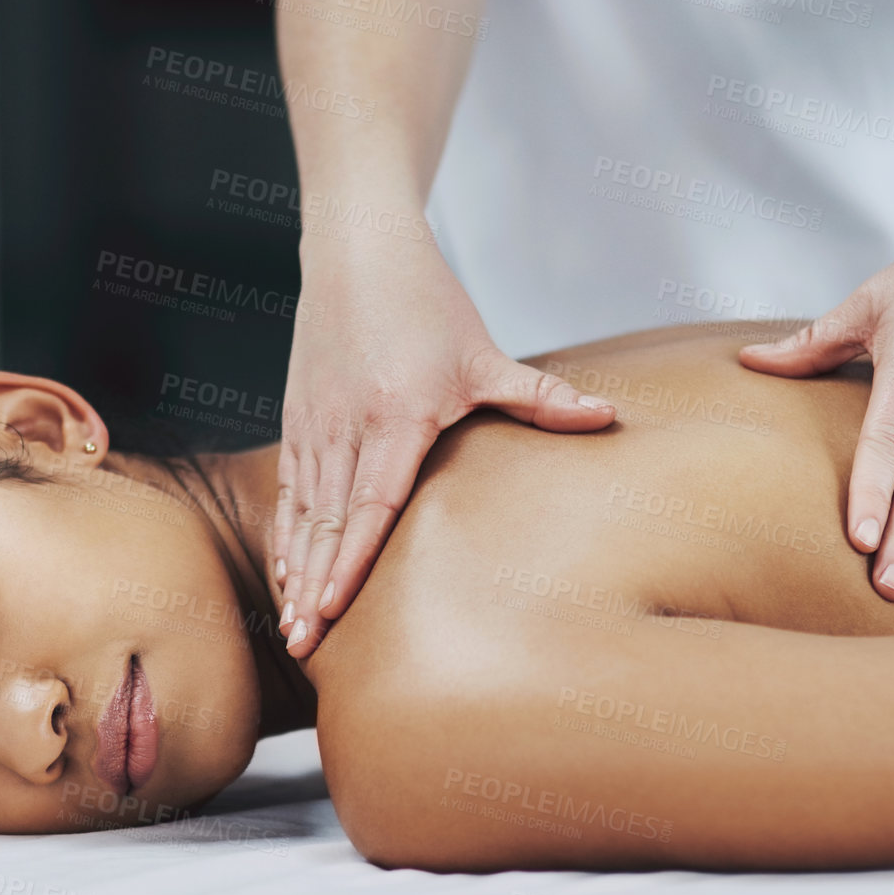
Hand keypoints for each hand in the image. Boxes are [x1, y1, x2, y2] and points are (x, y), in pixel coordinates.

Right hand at [274, 233, 616, 656]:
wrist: (358, 250)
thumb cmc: (424, 300)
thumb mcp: (484, 352)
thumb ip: (540, 398)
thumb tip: (608, 419)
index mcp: (395, 414)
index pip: (369, 504)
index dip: (350, 561)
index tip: (334, 608)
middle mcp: (346, 425)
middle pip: (326, 523)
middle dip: (311, 588)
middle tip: (302, 644)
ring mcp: (315, 424)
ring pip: (302, 512)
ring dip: (294, 571)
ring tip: (290, 626)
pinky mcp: (299, 419)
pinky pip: (289, 490)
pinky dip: (286, 534)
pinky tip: (285, 573)